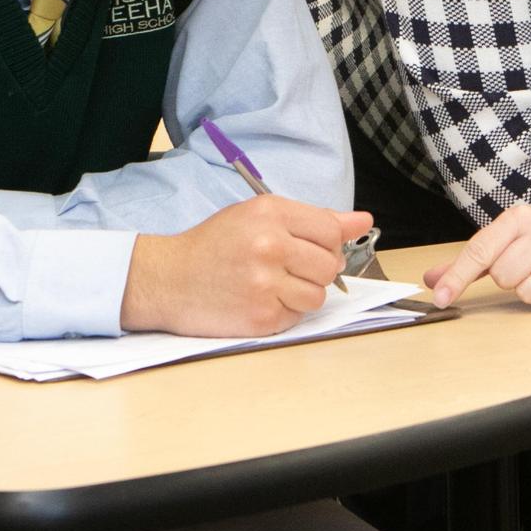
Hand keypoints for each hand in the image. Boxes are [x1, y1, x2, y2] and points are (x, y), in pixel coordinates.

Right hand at [122, 196, 373, 336]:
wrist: (167, 279)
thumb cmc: (214, 245)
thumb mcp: (258, 216)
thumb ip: (314, 219)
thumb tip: (363, 221)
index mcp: (270, 213)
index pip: (331, 230)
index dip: (327, 242)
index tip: (310, 247)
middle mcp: (270, 245)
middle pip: (330, 264)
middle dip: (315, 269)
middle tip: (287, 267)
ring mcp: (265, 284)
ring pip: (318, 294)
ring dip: (302, 293)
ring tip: (272, 284)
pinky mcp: (261, 317)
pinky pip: (297, 317)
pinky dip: (284, 311)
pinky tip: (259, 300)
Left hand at [423, 203, 530, 311]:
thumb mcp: (509, 235)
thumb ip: (471, 259)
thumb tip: (432, 280)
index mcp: (519, 219)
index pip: (480, 251)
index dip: (457, 277)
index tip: (440, 297)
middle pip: (503, 277)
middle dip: (509, 278)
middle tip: (525, 264)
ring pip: (527, 294)